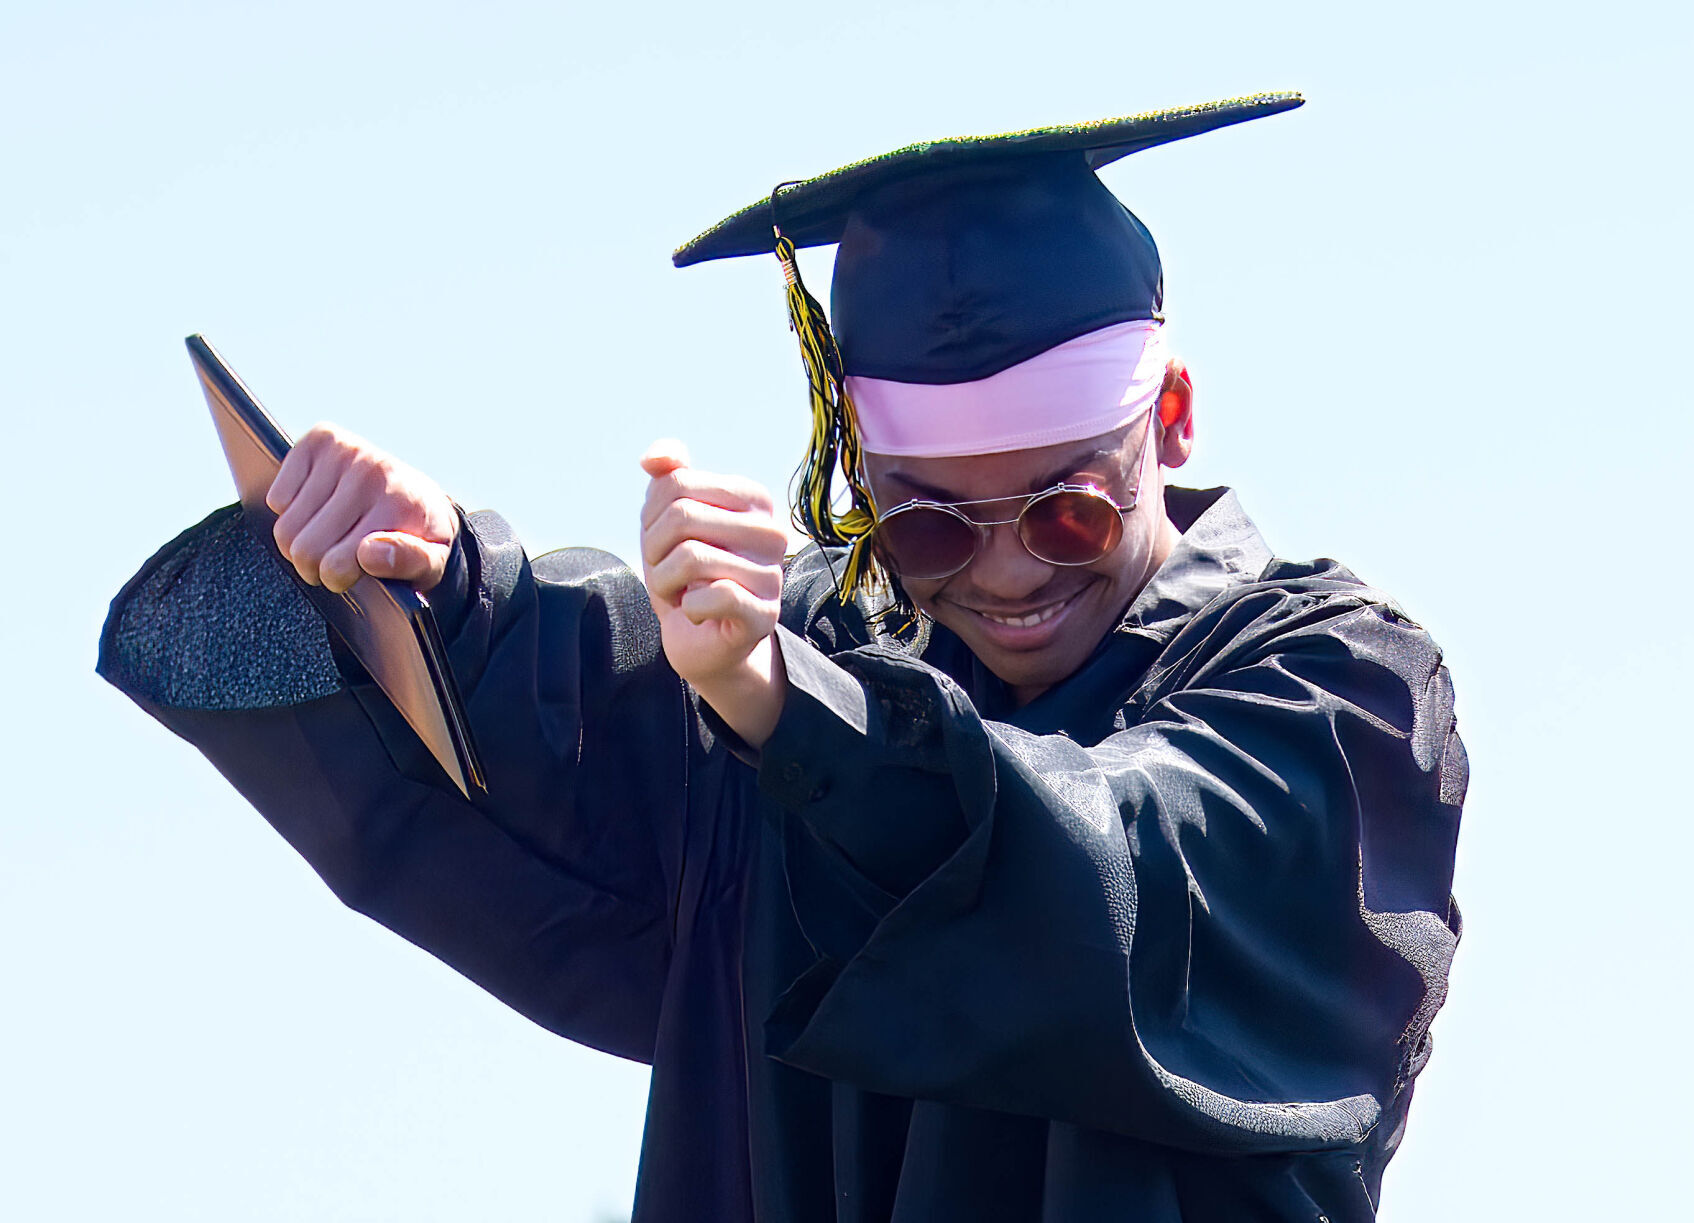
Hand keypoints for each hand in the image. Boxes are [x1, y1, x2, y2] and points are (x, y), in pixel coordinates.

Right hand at [266, 423, 457, 593]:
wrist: (420, 494)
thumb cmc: (420, 536)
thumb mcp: (433, 562)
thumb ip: (411, 563)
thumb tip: (369, 554)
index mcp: (398, 505)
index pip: (335, 565)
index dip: (338, 579)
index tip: (353, 573)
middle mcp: (370, 472)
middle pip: (304, 549)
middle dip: (315, 566)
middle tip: (336, 558)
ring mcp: (344, 452)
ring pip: (285, 527)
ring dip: (301, 540)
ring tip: (330, 535)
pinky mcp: (320, 439)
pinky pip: (277, 497)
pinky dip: (291, 511)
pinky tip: (320, 507)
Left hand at [639, 439, 787, 745]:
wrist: (699, 638)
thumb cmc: (685, 574)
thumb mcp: (667, 519)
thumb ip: (666, 477)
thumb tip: (654, 457)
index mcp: (754, 498)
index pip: (678, 483)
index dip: (652, 516)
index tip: (665, 542)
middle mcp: (772, 531)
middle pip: (682, 515)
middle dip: (654, 550)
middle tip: (668, 572)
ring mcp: (773, 574)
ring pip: (690, 557)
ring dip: (665, 582)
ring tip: (681, 593)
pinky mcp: (765, 614)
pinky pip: (712, 595)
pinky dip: (689, 607)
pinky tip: (697, 612)